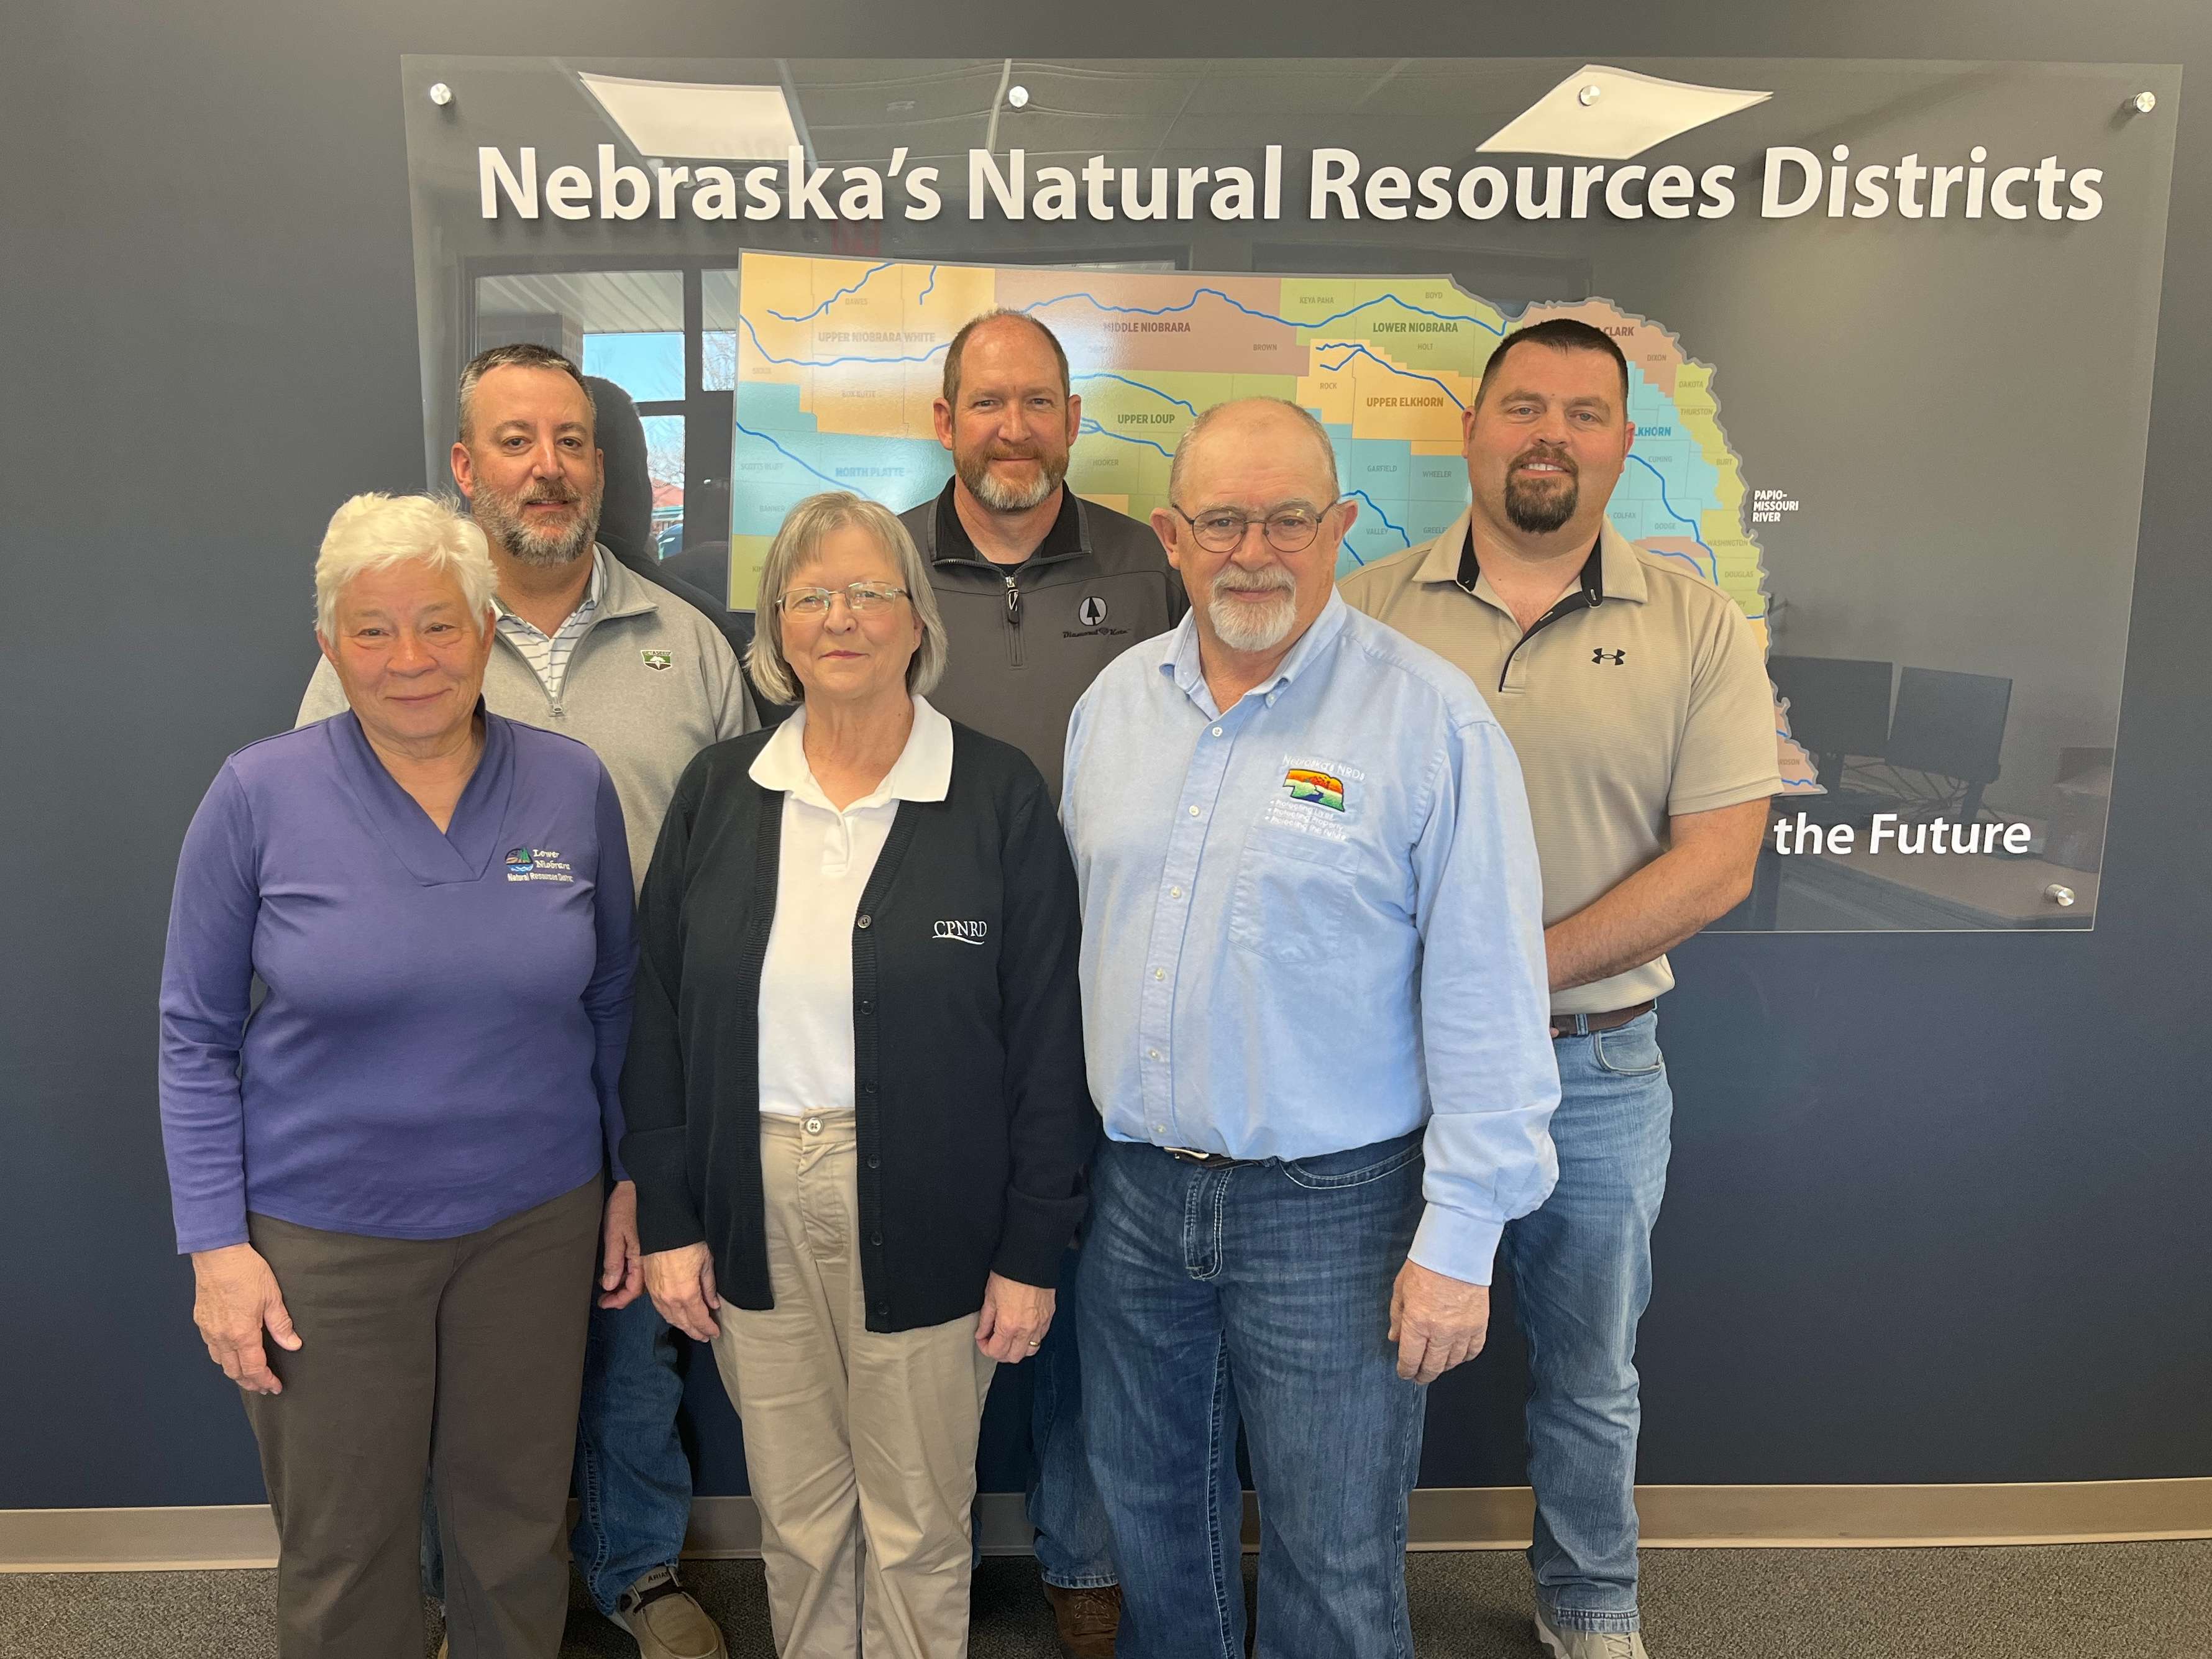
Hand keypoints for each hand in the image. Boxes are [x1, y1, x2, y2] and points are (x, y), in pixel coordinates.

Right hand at [190, 1243, 301, 1394]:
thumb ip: (281, 1325)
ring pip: (220, 1362)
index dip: (265, 1381)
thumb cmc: (247, 1271)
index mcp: (242, 1334)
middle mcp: (221, 1337)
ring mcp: (208, 1330)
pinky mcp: (200, 1321)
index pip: (254, 1369)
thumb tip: (293, 1345)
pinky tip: (232, 1354)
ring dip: (235, 1372)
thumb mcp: (272, 1297)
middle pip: (234, 1372)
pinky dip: (223, 1358)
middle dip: (250, 1382)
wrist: (218, 1253)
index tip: (275, 1387)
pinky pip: (211, 1348)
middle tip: (264, 1386)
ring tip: (250, 1375)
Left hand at [597, 1181, 642, 1309]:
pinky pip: (640, 1267)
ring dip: (624, 1286)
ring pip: (640, 1278)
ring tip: (607, 1288)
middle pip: (638, 1287)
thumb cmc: (625, 1207)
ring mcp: (649, 1252)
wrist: (638, 1185)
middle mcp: (649, 1259)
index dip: (618, 1299)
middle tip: (605, 1299)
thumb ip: (613, 1262)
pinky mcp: (646, 1245)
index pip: (633, 1289)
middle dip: (621, 1295)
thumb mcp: (614, 1235)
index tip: (604, 1303)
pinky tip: (617, 1272)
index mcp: (642, 1258)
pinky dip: (628, 1274)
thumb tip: (609, 1285)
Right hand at [642, 1243, 719, 1340]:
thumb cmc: (687, 1242)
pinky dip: (670, 1317)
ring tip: (693, 1330)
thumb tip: (714, 1304)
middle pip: (684, 1322)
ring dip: (682, 1326)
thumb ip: (709, 1286)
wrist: (663, 1229)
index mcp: (686, 1294)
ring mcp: (657, 1295)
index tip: (715, 1333)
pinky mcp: (649, 1288)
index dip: (708, 1328)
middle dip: (695, 1331)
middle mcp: (670, 1299)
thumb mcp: (706, 1262)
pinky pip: (660, 1309)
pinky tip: (676, 1318)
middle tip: (705, 1337)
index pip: (699, 1318)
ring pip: (670, 1318)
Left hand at [975, 1272, 1054, 1363]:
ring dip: (1017, 1349)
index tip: (982, 1339)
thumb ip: (986, 1319)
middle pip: (1013, 1357)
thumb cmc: (1009, 1274)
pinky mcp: (1049, 1317)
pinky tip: (1023, 1330)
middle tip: (994, 1341)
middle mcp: (1026, 1329)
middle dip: (1001, 1353)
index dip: (985, 1348)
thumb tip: (981, 1333)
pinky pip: (1040, 1337)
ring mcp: (1040, 1325)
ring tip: (1009, 1338)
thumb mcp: (990, 1296)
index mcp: (1008, 1325)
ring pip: (1030, 1351)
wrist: (1031, 1259)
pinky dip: (1030, 1339)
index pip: (996, 1352)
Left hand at [1388, 1259, 1489, 1384]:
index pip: (1410, 1359)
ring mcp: (1462, 1330)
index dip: (1406, 1371)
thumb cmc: (1426, 1266)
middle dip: (1423, 1375)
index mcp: (1417, 1323)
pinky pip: (1473, 1350)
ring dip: (1443, 1367)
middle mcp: (1440, 1332)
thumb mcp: (1401, 1290)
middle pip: (1432, 1366)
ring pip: (1453, 1361)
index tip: (1404, 1373)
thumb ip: (1397, 1318)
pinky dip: (1465, 1357)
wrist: (1456, 1251)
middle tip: (1419, 1377)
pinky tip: (1458, 1356)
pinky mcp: (1479, 1325)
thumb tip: (1395, 1338)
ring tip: (1437, 1366)